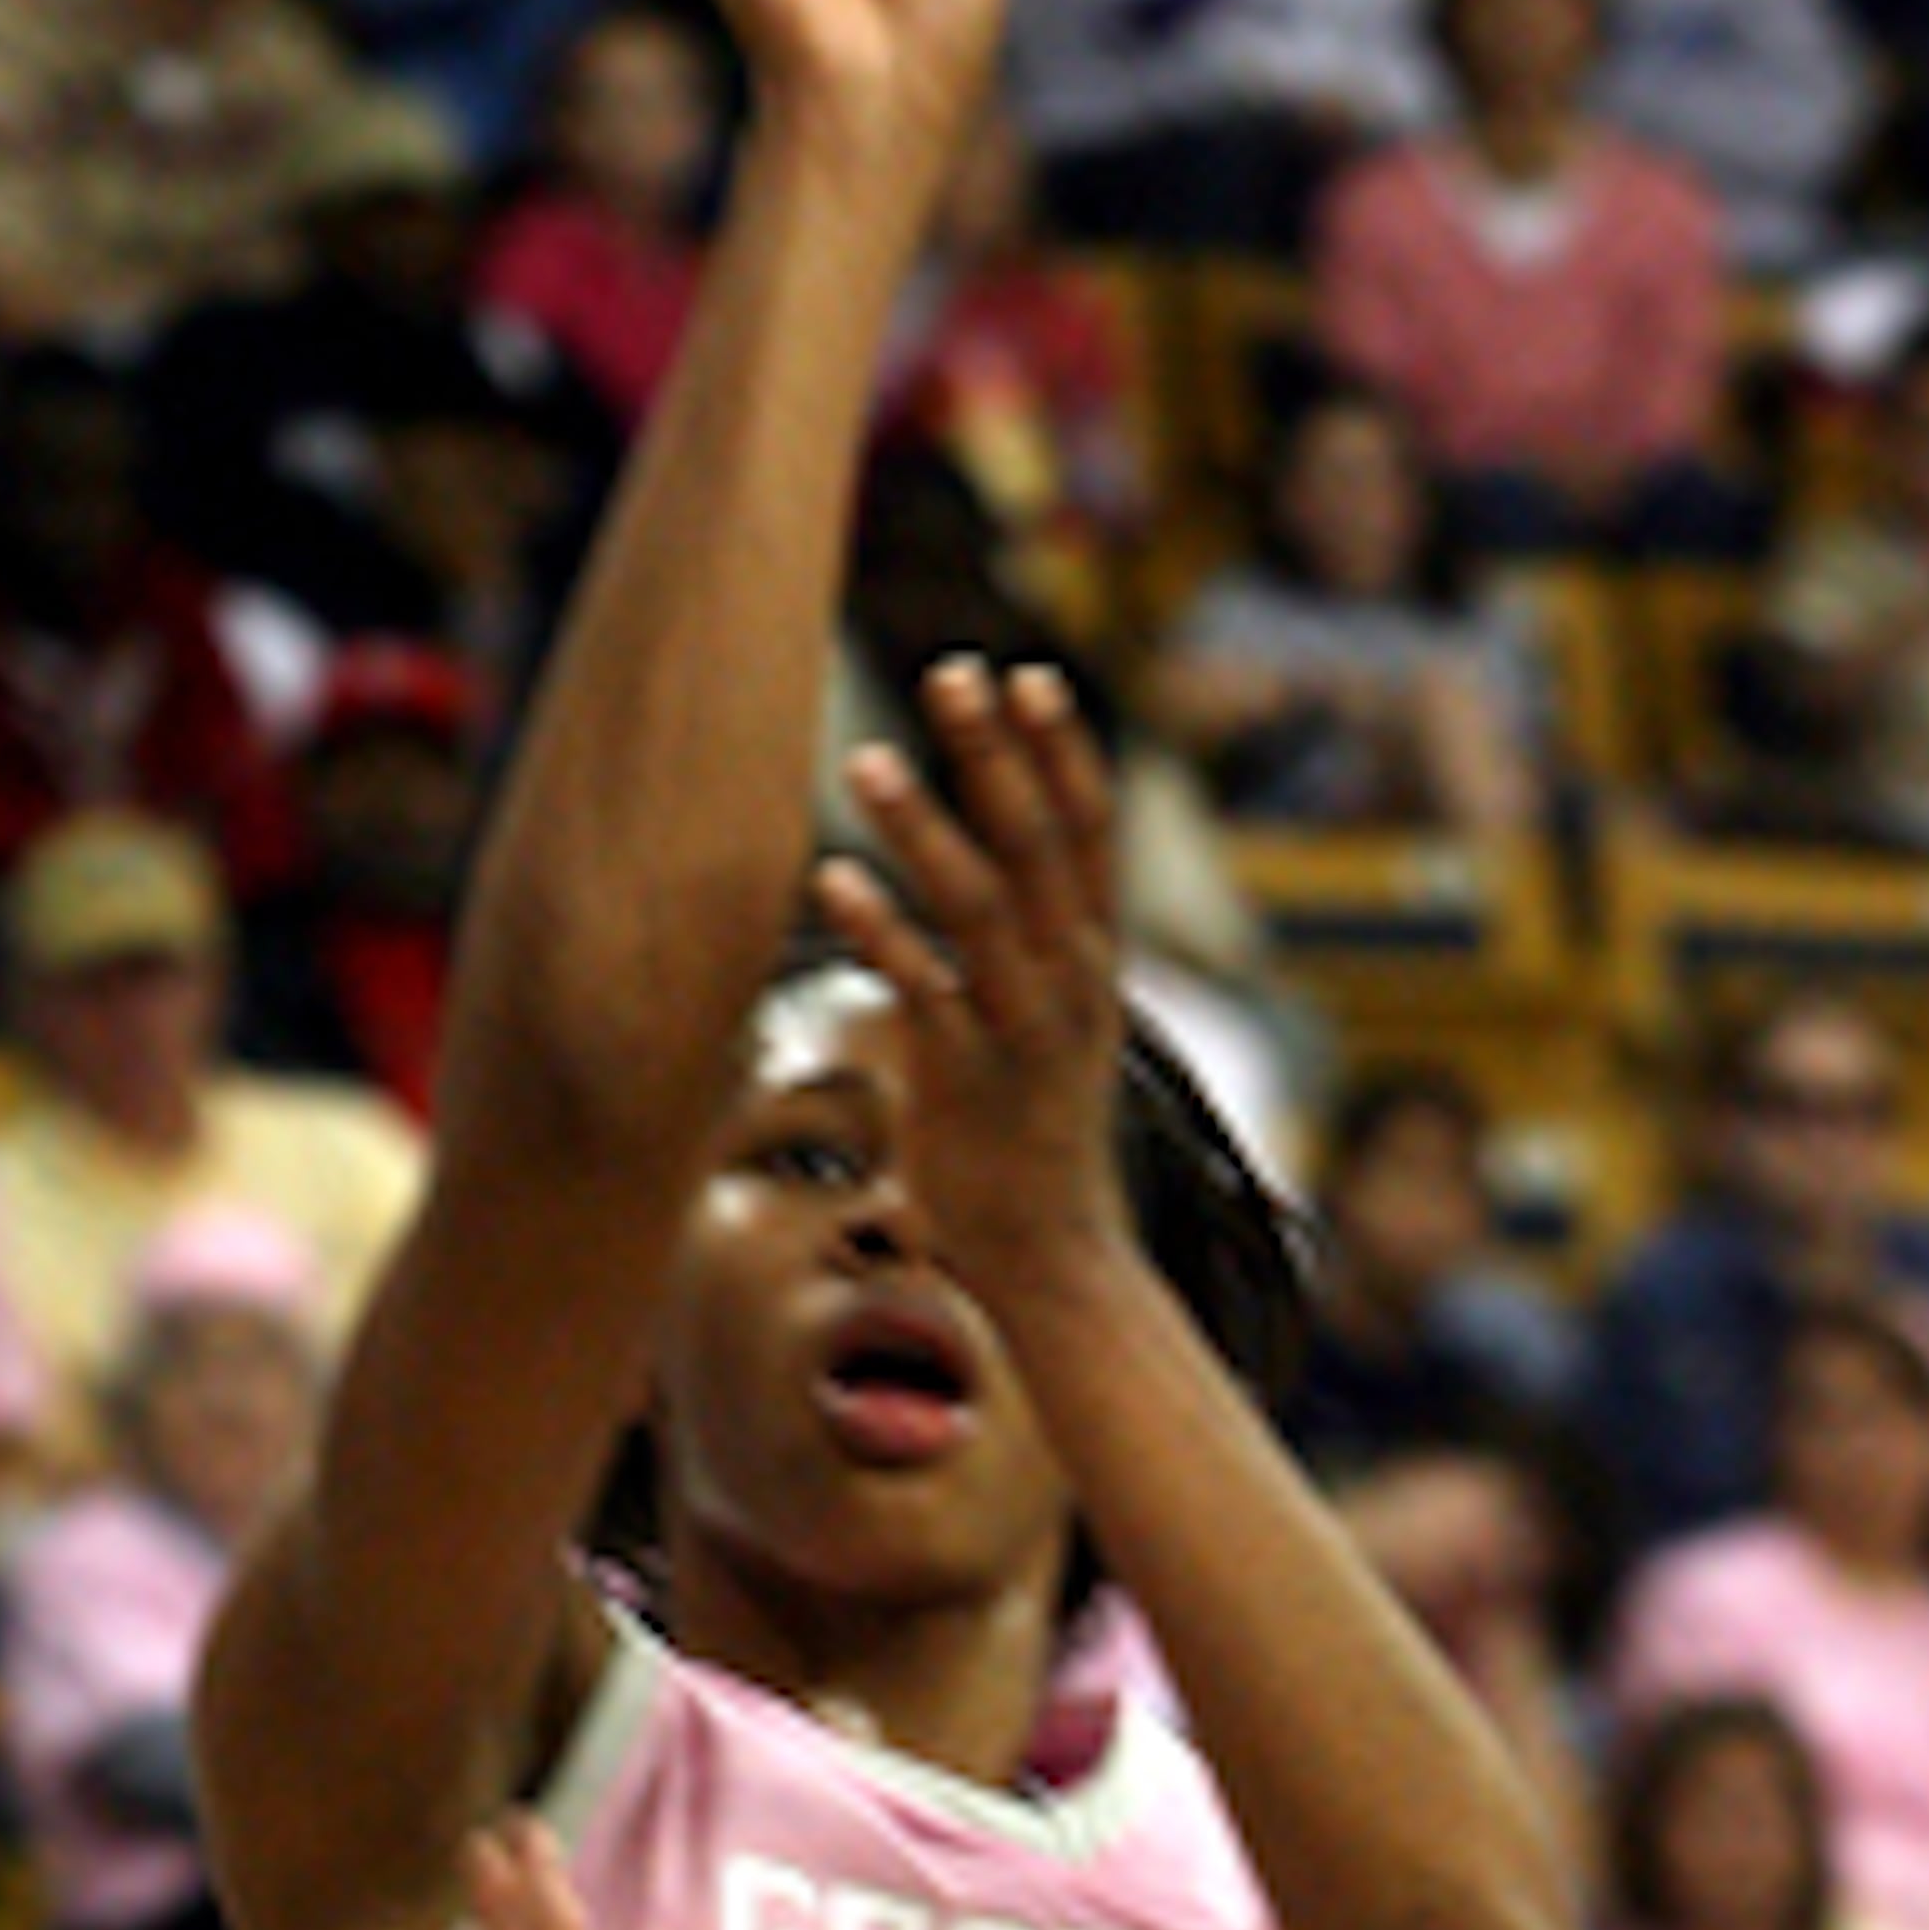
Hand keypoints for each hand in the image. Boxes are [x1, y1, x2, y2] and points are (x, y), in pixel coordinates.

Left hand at [810, 663, 1133, 1344]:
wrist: (1053, 1257)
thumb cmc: (1032, 1134)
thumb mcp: (1051, 1024)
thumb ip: (1031, 948)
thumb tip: (990, 875)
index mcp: (1096, 960)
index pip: (1089, 834)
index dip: (1061, 752)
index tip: (1025, 672)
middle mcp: (1074, 982)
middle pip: (1040, 846)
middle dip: (995, 756)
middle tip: (950, 672)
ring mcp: (1025, 1030)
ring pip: (983, 907)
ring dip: (926, 828)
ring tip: (866, 758)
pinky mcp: (969, 1081)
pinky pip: (925, 991)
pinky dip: (882, 931)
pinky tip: (832, 880)